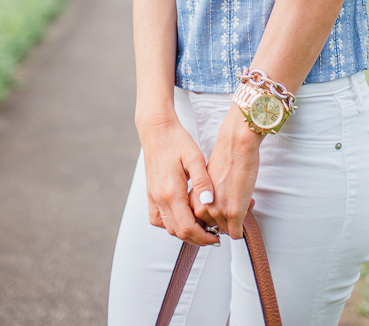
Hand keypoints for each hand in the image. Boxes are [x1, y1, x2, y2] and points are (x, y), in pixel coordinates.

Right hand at [137, 114, 219, 245]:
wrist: (156, 130)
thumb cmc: (177, 141)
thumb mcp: (195, 158)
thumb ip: (202, 181)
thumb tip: (209, 203)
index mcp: (172, 192)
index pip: (187, 227)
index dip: (204, 237)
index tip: (218, 237)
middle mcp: (160, 198)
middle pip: (178, 232)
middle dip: (197, 239)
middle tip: (214, 236)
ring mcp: (153, 197)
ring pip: (167, 228)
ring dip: (185, 232)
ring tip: (202, 228)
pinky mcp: (150, 194)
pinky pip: (158, 219)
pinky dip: (171, 225)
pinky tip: (183, 218)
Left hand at [193, 104, 261, 239]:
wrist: (236, 146)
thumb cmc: (225, 158)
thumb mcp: (207, 181)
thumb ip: (207, 197)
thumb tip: (215, 208)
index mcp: (194, 200)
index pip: (199, 222)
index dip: (211, 216)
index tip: (220, 209)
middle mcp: (203, 208)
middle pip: (213, 228)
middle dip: (224, 220)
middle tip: (234, 203)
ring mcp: (218, 212)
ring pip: (226, 230)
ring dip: (235, 221)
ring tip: (242, 201)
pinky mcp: (234, 213)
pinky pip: (236, 234)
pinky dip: (241, 230)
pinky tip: (245, 211)